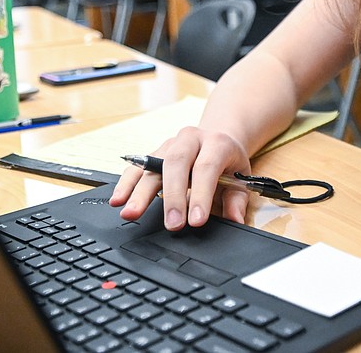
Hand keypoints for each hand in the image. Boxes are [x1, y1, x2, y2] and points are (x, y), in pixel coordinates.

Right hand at [109, 126, 252, 230]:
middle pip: (175, 163)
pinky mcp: (154, 153)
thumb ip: (238, 200)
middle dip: (172, 196)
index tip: (196, 221)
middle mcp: (190, 139)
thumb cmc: (228, 161)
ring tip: (130, 212)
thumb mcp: (242, 178)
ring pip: (151, 165)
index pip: (205, 168)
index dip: (200, 195)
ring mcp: (169, 145)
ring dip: (139, 191)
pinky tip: (118, 199)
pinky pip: (137, 167)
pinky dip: (126, 184)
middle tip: (171, 224)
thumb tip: (235, 220)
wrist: (218, 137)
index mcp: (216, 143)